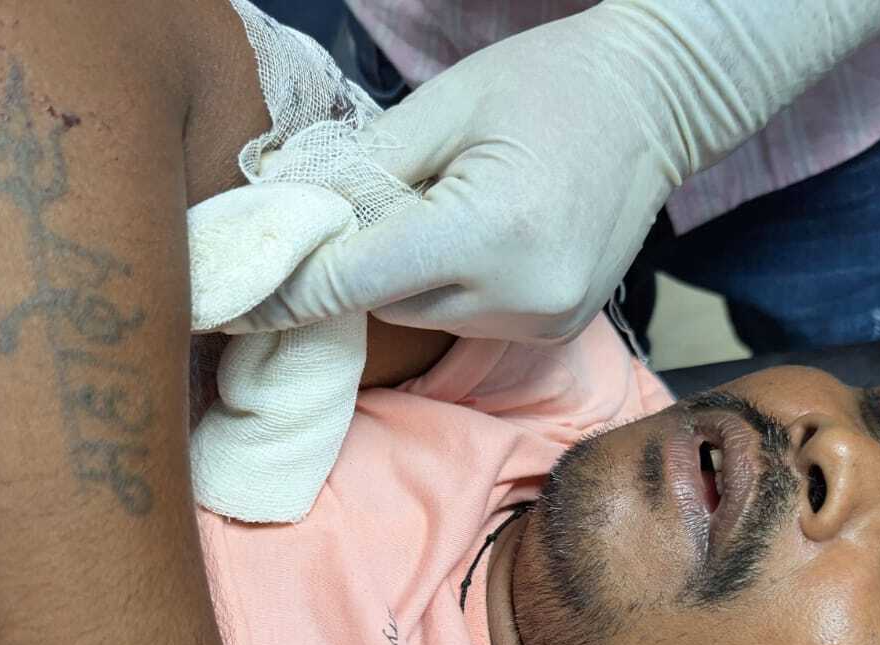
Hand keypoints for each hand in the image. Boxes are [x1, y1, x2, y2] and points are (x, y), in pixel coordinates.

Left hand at [225, 0, 879, 343]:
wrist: (658, 99)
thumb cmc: (546, 82)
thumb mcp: (442, 107)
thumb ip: (359, 173)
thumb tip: (283, 221)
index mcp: (490, 231)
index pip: (354, 283)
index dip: (282, 293)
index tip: (221, 302)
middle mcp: (521, 294)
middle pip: (384, 303)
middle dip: (353, 264)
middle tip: (338, 214)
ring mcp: (545, 319)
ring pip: (421, 315)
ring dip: (401, 276)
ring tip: (430, 208)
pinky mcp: (555, 328)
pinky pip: (465, 318)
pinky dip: (444, 285)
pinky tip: (467, 235)